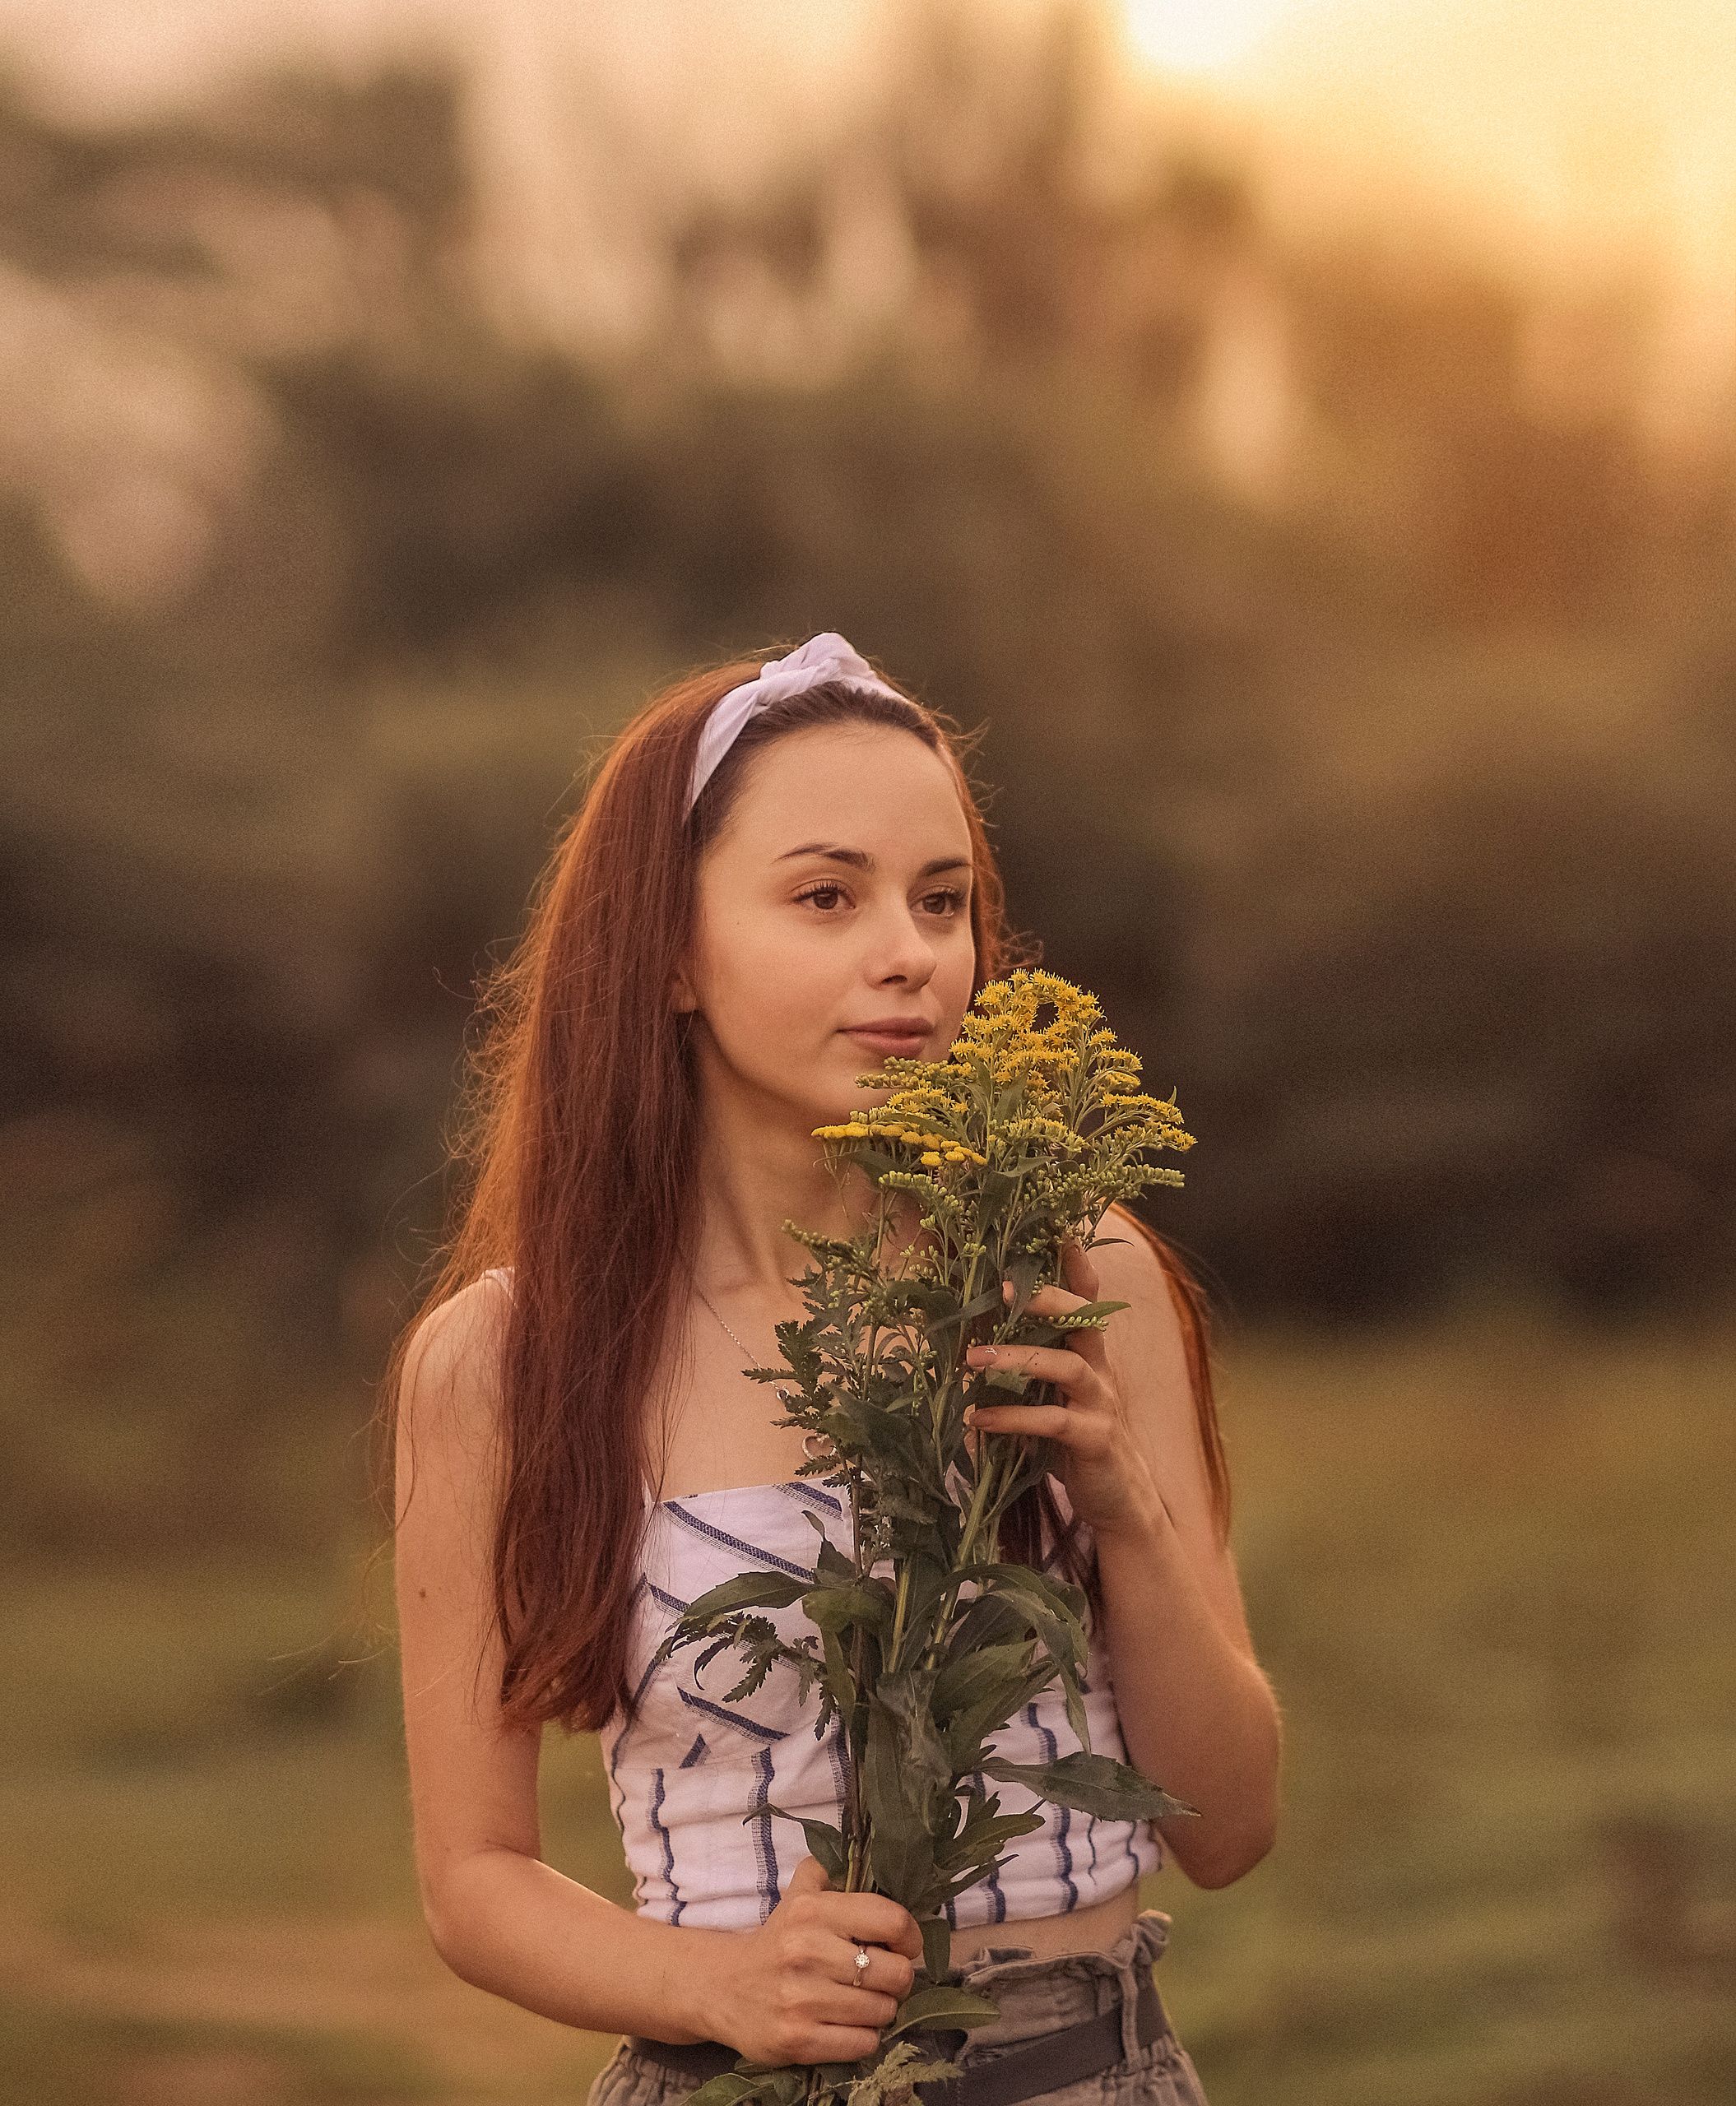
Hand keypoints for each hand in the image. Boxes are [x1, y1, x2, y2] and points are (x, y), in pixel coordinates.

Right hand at [701, 1856, 921, 2065]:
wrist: (722, 1987)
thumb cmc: (776, 1940)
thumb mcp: (799, 1895)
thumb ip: (831, 1874)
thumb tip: (870, 1864)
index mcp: (813, 1911)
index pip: (892, 1920)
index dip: (909, 1936)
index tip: (903, 1945)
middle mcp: (807, 1952)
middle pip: (896, 1973)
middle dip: (898, 1979)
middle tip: (882, 1978)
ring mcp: (802, 2000)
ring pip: (883, 2011)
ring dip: (880, 2009)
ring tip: (862, 2001)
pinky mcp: (798, 2041)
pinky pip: (863, 2044)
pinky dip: (864, 2037)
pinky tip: (848, 2025)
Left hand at [963, 1242, 1160, 1538]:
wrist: (1119, 1500)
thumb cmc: (1074, 1442)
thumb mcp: (1049, 1398)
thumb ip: (1023, 1372)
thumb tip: (966, 1345)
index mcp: (1088, 1354)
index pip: (1089, 1301)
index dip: (1078, 1267)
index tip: (1062, 1233)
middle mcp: (1100, 1371)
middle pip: (1084, 1319)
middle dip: (1047, 1299)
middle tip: (1003, 1290)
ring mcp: (1101, 1404)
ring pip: (1066, 1366)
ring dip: (1017, 1358)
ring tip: (972, 1360)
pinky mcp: (1095, 1439)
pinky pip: (1053, 1421)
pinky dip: (1012, 1417)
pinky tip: (977, 1420)